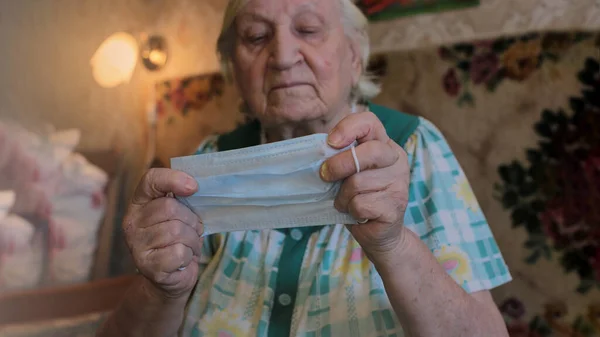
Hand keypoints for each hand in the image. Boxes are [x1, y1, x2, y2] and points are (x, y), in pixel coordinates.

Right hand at [123, 168, 202, 298]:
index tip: (194, 187)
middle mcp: (132, 222)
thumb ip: (183, 199)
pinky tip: (182, 260)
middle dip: (191, 220)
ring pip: (177, 231)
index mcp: (139, 203)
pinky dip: (188, 256)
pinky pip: (179, 252)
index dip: (173, 179)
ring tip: (188, 246)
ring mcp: (137, 245)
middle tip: (193, 231)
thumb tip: (195, 187)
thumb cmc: (177, 241)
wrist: (171, 278)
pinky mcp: (147, 266)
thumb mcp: (180, 216)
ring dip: (192, 240)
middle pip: (170, 207)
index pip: (150, 180)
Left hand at [320, 111, 409, 259]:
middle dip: (339, 165)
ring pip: (358, 183)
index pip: (370, 122)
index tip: (331, 142)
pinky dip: (350, 211)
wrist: (380, 233)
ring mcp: (399, 184)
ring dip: (342, 196)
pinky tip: (357, 214)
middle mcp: (396, 161)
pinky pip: (360, 204)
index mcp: (385, 146)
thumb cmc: (360, 197)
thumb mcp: (349, 172)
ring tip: (346, 202)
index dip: (348, 128)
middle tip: (325, 175)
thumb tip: (320, 150)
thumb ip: (341, 157)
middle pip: (369, 152)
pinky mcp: (395, 208)